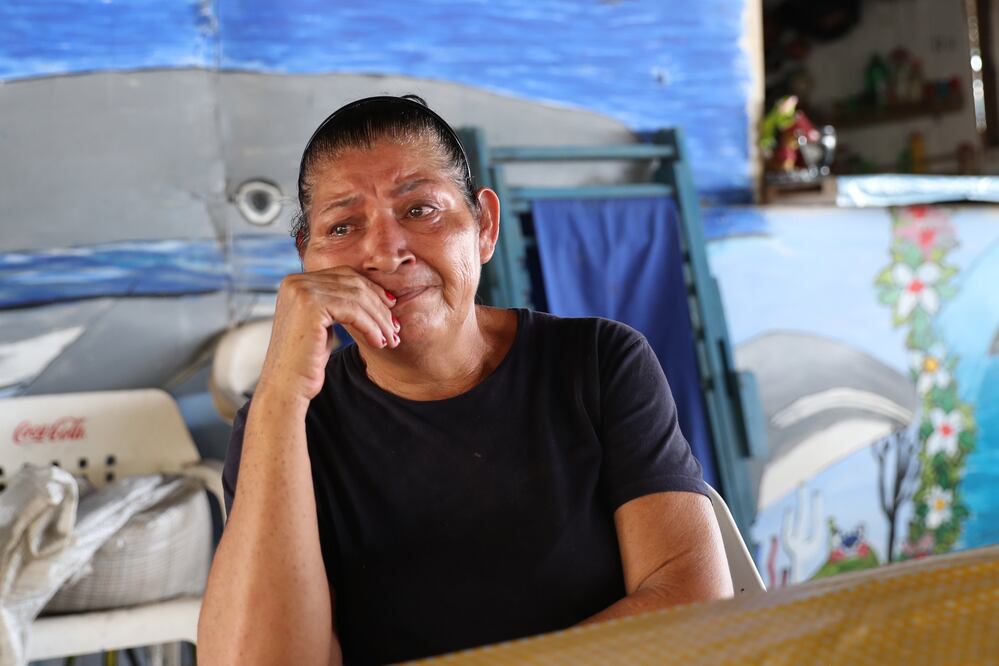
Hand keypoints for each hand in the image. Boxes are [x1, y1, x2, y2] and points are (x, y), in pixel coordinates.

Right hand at [256, 267, 398, 401]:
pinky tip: (379, 342)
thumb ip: (337, 302)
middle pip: (352, 284)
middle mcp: (296, 281)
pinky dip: (371, 327)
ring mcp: (301, 291)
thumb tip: (372, 291)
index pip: (345, 275)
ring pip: (357, 298)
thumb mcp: (323, 323)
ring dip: (379, 320)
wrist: (286, 386)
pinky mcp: (311, 305)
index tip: (391, 308)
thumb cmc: (306, 360)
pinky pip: (354, 311)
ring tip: (392, 339)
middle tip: (395, 328)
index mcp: (296, 280)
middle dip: (379, 306)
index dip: (372, 290)